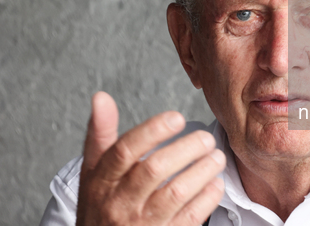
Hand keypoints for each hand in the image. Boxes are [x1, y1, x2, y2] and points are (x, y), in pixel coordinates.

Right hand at [76, 92, 225, 224]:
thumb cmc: (100, 205)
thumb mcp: (92, 171)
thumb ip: (100, 134)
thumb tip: (101, 97)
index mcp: (101, 180)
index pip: (124, 150)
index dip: (152, 131)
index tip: (177, 117)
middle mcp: (118, 202)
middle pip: (154, 169)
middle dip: (186, 149)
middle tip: (207, 138)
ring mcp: (140, 224)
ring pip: (175, 194)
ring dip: (201, 172)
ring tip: (217, 157)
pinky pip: (188, 219)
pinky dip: (206, 199)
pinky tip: (216, 184)